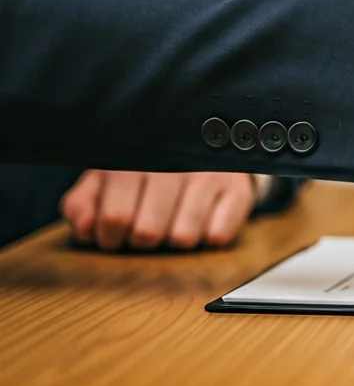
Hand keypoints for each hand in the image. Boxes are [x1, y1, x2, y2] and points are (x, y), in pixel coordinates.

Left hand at [60, 170, 257, 250]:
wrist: (206, 144)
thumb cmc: (149, 168)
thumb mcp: (108, 176)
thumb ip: (84, 201)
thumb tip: (84, 229)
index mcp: (135, 156)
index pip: (115, 215)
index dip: (109, 237)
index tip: (113, 236)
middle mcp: (174, 162)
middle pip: (148, 232)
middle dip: (142, 240)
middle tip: (144, 229)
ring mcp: (209, 175)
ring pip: (183, 237)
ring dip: (174, 238)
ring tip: (173, 222)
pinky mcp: (238, 189)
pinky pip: (218, 235)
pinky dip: (207, 235)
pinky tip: (202, 218)